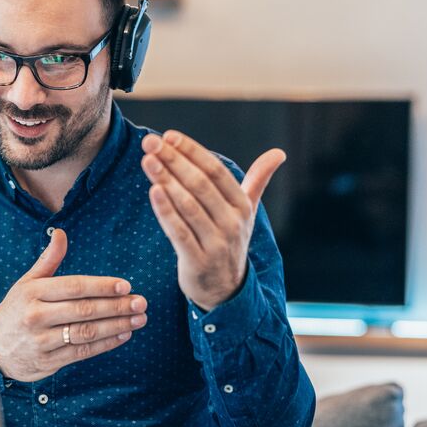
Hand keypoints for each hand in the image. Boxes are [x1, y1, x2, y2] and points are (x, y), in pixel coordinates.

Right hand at [0, 229, 147, 381]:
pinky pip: (82, 352)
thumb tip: (61, 234)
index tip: (126, 285)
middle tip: (140, 303)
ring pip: (86, 333)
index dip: (101, 286)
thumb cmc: (16, 309)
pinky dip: (105, 344)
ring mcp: (41, 341)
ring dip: (116, 326)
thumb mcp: (27, 283)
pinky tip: (123, 335)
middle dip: (116, 307)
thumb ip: (48, 260)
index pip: (73, 287)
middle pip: (84, 311)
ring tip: (138, 320)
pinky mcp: (48, 362)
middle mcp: (36, 317)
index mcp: (33, 293)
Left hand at [141, 130, 284, 310]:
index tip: (169, 136)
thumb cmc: (230, 241)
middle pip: (200, 185)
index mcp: (242, 206)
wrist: (226, 290)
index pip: (216, 171)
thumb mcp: (246, 211)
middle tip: (150, 143)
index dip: (192, 152)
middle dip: (174, 161)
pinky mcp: (197, 261)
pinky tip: (153, 191)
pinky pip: (179, 232)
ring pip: (188, 206)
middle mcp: (233, 223)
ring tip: (147, 161)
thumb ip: (258, 180)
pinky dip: (165, 211)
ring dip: (166, 180)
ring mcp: (216, 243)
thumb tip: (279, 153)